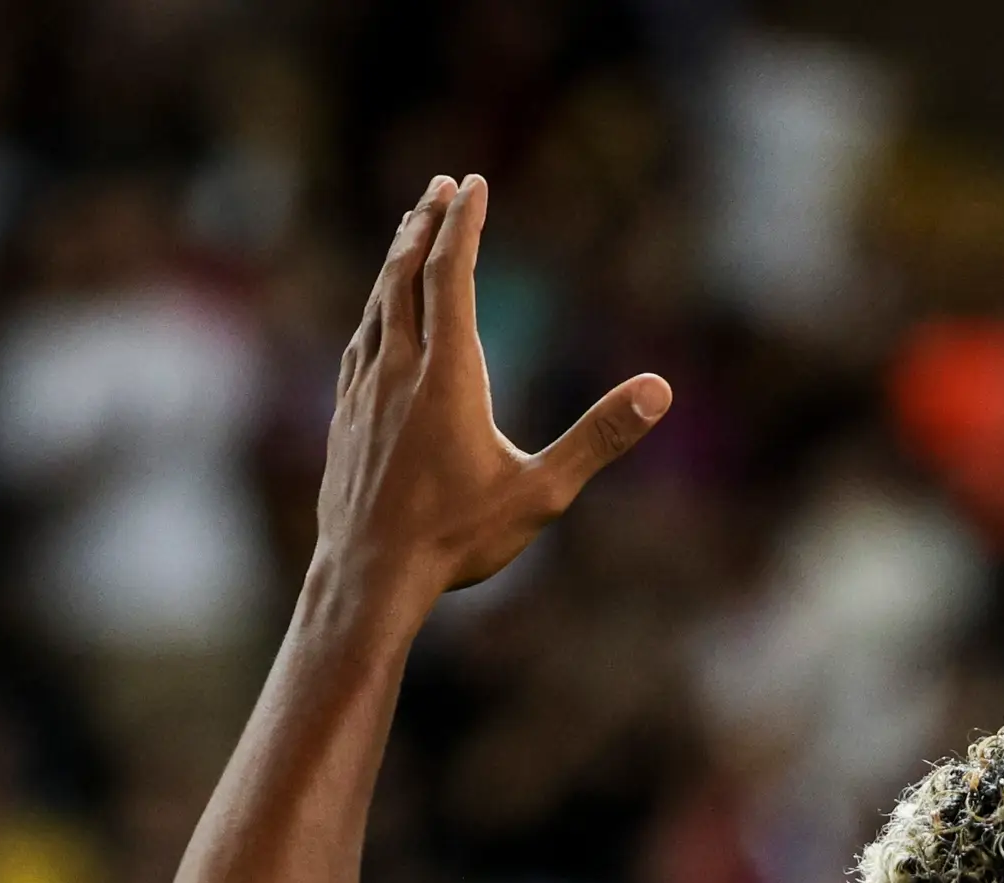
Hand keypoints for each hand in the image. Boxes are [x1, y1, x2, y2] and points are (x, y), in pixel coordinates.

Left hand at [316, 175, 669, 601]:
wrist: (368, 577)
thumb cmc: (457, 539)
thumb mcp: (542, 493)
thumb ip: (600, 437)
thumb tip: (659, 390)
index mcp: (447, 374)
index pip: (453, 275)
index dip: (464, 225)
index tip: (473, 184)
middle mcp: (399, 369)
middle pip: (406, 274)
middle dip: (425, 225)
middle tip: (439, 187)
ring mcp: (363, 391)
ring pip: (376, 304)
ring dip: (395, 261)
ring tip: (408, 233)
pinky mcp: (344, 417)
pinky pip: (358, 342)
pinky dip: (373, 309)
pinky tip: (376, 316)